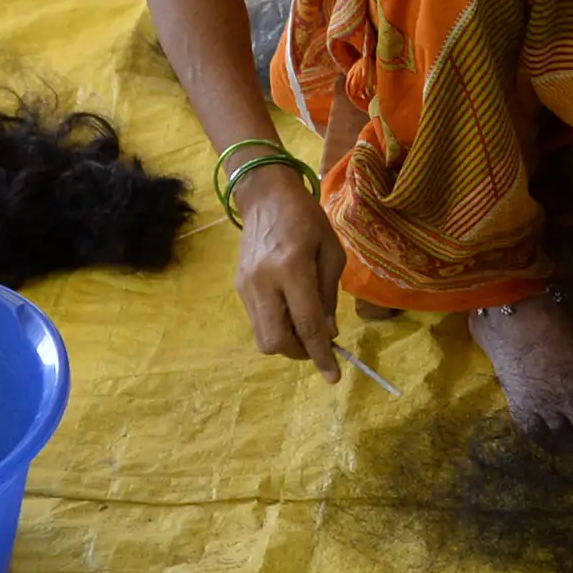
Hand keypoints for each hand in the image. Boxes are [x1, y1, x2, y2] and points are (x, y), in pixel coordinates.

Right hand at [234, 165, 347, 380]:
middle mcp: (264, 283)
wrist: (265, 196)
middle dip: (301, 353)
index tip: (333, 376)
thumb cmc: (306, 219)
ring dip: (288, 343)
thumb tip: (327, 333)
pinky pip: (258, 323)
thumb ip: (329, 295)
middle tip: (319, 345)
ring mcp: (246, 287)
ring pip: (264, 338)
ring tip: (305, 328)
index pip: (307, 324)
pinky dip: (277, 327)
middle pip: (277, 342)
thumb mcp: (331, 251)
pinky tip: (290, 312)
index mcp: (292, 269)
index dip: (321, 354)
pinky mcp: (238, 288)